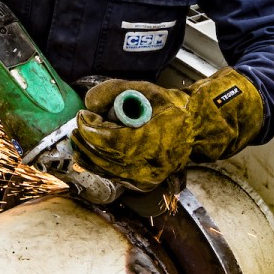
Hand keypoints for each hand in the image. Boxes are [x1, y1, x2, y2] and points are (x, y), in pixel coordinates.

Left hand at [73, 80, 193, 191]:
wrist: (196, 129)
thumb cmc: (173, 107)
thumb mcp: (146, 90)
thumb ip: (114, 91)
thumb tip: (89, 104)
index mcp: (152, 142)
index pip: (110, 141)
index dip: (90, 129)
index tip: (82, 116)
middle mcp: (148, 166)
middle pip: (104, 158)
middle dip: (85, 141)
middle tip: (77, 126)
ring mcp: (145, 178)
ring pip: (105, 170)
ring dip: (87, 154)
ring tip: (78, 139)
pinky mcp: (143, 183)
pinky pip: (113, 176)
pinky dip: (98, 165)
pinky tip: (88, 154)